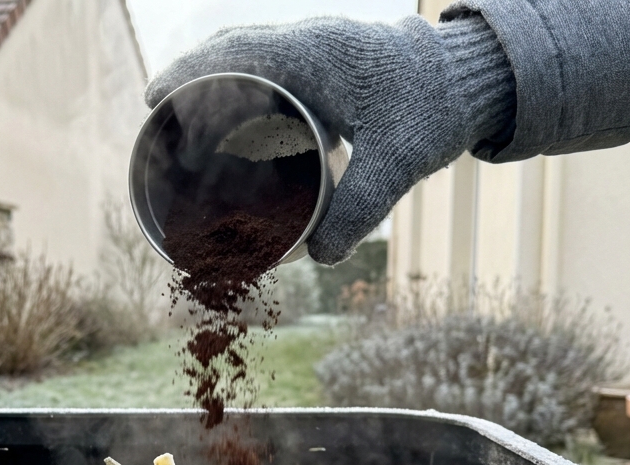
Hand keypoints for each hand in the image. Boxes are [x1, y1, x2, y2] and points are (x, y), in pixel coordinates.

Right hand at [145, 15, 512, 264]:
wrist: (475, 75)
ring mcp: (318, 47)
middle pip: (230, 50)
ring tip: (189, 116)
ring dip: (216, 78)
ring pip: (249, 52)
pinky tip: (239, 114)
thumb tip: (319, 256)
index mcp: (313, 55)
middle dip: (191, 78)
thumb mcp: (397, 163)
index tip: (154, 99)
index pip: (233, 55)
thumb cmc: (435, 109)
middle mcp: (308, 42)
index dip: (188, 76)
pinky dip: (245, 82)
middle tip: (161, 113)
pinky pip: (271, 62)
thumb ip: (359, 210)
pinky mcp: (328, 59)